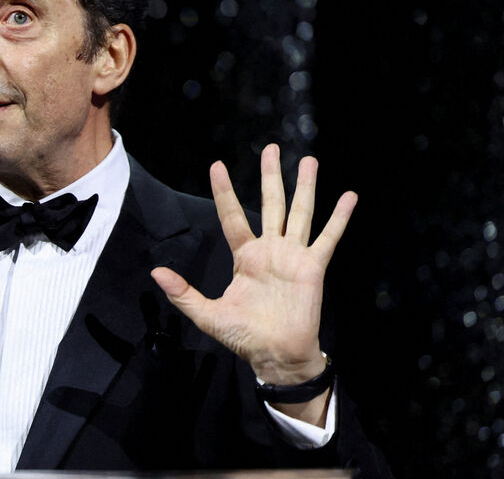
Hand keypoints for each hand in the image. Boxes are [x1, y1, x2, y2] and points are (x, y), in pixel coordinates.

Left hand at [150, 144, 354, 421]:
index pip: (233, 216)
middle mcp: (270, 250)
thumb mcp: (208, 315)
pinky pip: (327, 238)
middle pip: (271, 204)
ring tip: (309, 160)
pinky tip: (348, 196)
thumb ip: (183, 293)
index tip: (217, 165)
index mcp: (245, 256)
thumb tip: (155, 272)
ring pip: (300, 213)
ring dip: (305, 187)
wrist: (276, 356)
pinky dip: (338, 218)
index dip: (225, 192)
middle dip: (271, 176)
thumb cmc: (244, 337)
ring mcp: (293, 256)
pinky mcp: (313, 267)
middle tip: (272, 148)